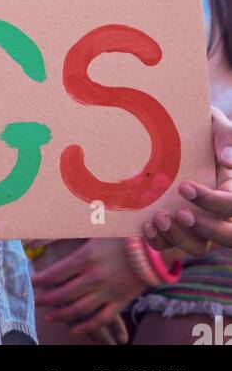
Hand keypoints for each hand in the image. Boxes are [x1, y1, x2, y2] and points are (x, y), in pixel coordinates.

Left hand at [31, 238, 144, 337]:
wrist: (151, 250)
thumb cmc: (119, 236)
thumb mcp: (94, 231)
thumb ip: (73, 231)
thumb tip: (49, 229)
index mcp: (86, 257)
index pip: (56, 273)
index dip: (41, 279)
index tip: (31, 281)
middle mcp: (94, 277)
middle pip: (64, 293)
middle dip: (47, 299)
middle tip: (36, 300)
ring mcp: (107, 291)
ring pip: (79, 309)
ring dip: (61, 314)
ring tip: (49, 316)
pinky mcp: (119, 302)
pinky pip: (100, 319)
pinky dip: (86, 327)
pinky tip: (74, 329)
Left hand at [143, 107, 231, 256]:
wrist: (169, 135)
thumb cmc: (197, 127)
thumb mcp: (213, 123)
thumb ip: (225, 135)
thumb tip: (228, 160)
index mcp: (231, 187)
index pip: (231, 205)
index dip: (211, 201)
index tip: (184, 187)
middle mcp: (219, 211)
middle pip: (227, 236)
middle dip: (205, 229)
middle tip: (179, 214)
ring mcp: (199, 223)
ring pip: (199, 247)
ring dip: (179, 238)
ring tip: (158, 219)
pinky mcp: (177, 227)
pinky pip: (172, 246)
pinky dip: (159, 241)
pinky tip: (146, 225)